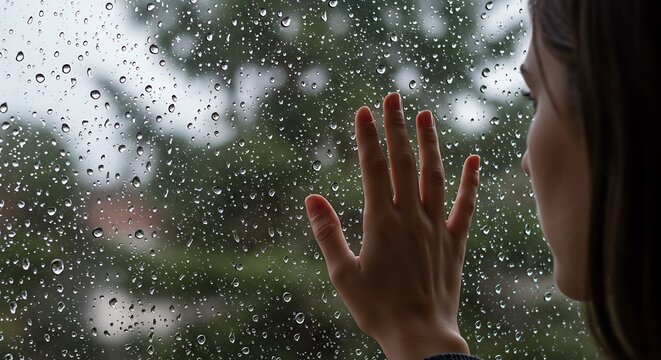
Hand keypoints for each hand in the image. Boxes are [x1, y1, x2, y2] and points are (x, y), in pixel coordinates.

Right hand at [304, 93, 479, 359]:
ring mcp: (435, 228)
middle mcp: (410, 218)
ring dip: (429, 143)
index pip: (374, 169)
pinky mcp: (454, 242)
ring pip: (434, 176)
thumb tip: (311, 198)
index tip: (364, 110)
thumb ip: (327, 233)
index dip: (368, 137)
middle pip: (404, 163)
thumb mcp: (343, 274)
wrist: (420, 336)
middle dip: (397, 127)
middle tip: (393, 97)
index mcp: (381, 223)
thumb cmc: (377, 309)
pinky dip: (470, 182)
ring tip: (425, 115)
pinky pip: (465, 206)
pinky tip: (474, 158)